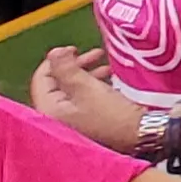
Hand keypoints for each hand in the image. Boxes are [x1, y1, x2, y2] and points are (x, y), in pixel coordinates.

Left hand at [30, 45, 144, 152]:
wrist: (139, 133)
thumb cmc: (110, 112)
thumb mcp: (87, 86)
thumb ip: (66, 67)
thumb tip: (53, 52)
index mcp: (49, 110)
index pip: (41, 78)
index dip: (56, 60)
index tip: (75, 48)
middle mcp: (55, 116)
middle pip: (57, 82)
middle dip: (75, 65)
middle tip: (94, 54)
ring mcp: (70, 120)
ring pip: (71, 88)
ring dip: (87, 73)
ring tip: (106, 65)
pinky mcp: (85, 120)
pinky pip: (82, 97)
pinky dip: (92, 85)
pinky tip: (108, 78)